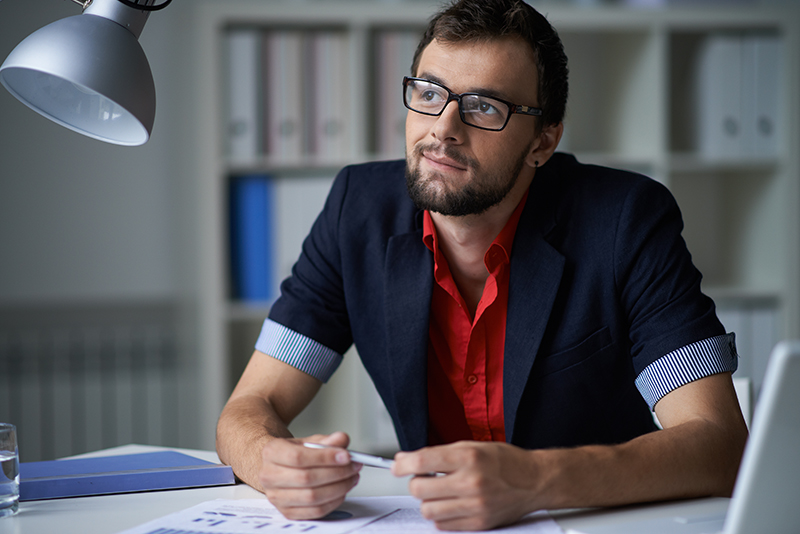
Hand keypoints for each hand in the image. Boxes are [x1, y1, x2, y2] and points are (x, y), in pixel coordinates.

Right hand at [258, 431, 361, 519]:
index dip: (324, 458)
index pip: (298, 457)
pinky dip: (333, 501)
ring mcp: (276, 497)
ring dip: (339, 488)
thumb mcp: (309, 441)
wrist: (280, 466)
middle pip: (306, 478)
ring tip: (351, 477)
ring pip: (312, 497)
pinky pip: (315, 511)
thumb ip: (327, 440)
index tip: (346, 455)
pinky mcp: (287, 512)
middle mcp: (269, 476)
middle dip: (337, 472)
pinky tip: (342, 490)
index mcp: (272, 452)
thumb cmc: (295, 453)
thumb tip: (342, 440)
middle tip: (354, 466)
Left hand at [392, 441, 542, 530]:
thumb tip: (407, 460)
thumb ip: (440, 453)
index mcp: (468, 457)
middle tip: (423, 478)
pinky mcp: (478, 524)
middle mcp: (471, 482)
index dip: (402, 464)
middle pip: (419, 489)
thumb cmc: (505, 461)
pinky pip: (443, 524)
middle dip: (416, 483)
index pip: (422, 462)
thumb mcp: (473, 446)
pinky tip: (449, 504)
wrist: (535, 481)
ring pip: (428, 510)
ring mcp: (475, 506)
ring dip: (427, 501)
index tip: (396, 465)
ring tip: (438, 493)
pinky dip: (440, 515)